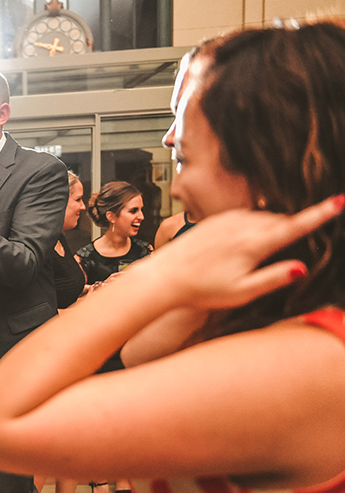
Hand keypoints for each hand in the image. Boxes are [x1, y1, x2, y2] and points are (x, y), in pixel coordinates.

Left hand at [143, 195, 344, 309]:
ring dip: (270, 230)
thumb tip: (301, 268)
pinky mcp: (216, 219)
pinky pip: (246, 217)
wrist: (165, 277)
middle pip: (280, 222)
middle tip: (277, 257)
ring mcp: (227, 219)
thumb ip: (273, 279)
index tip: (340, 201)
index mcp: (253, 243)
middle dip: (289, 232)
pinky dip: (253, 227)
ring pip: (263, 218)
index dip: (321, 214)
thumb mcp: (242, 292)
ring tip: (249, 259)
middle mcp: (242, 225)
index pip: (295, 226)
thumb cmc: (202, 289)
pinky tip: (240, 247)